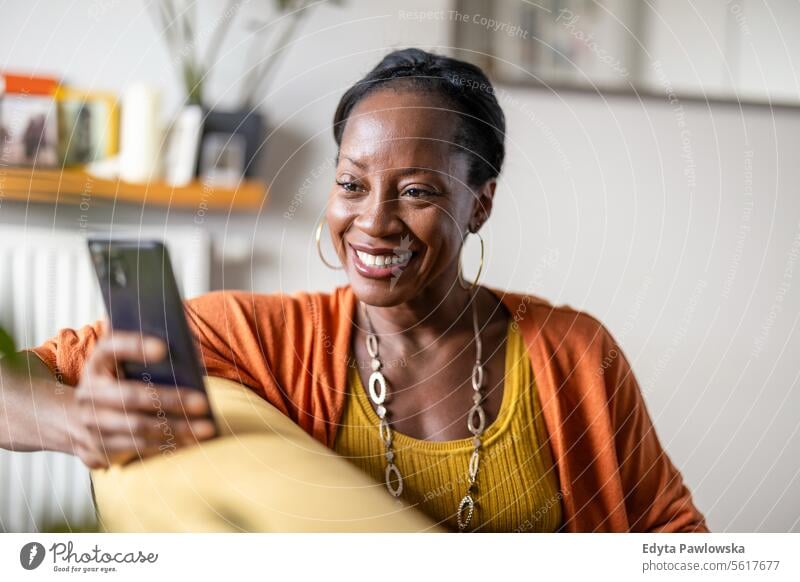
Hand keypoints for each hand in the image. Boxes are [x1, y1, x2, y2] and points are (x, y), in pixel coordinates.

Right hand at [70, 329, 215, 468]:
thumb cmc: (116, 384)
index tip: (163, 347)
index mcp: (97, 364)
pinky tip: (190, 442)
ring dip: (176, 428)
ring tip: (205, 429)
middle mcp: (89, 393)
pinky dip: (167, 444)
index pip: (111, 348)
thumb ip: (142, 354)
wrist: (77, 420)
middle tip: (203, 403)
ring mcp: (91, 423)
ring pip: (138, 427)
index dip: (133, 346)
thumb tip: (182, 350)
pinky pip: (138, 447)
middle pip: (131, 396)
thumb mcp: (120, 365)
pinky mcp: (99, 448)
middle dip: (171, 400)